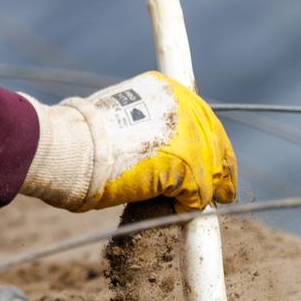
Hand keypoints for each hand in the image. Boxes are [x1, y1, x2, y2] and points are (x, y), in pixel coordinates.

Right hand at [19, 71, 235, 212]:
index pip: (201, 119)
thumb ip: (149, 129)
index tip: (216, 162)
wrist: (75, 148)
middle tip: (224, 192)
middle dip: (221, 171)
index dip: (210, 144)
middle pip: (215, 142)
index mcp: (167, 90)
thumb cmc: (84, 139)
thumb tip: (159, 151)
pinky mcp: (189, 164)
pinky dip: (192, 205)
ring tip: (199, 205)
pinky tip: (182, 210)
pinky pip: (199, 192)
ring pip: (211, 169)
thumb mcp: (123, 119)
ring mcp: (189, 133)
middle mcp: (184, 105)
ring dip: (205, 191)